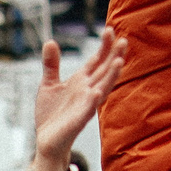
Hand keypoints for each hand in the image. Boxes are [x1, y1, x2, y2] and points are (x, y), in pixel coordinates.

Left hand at [33, 31, 127, 165]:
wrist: (46, 140)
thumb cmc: (51, 114)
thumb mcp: (48, 84)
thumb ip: (51, 64)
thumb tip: (50, 41)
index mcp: (81, 81)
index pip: (97, 61)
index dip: (104, 46)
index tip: (109, 30)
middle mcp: (87, 91)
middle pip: (105, 71)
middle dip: (114, 56)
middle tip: (124, 40)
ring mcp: (85, 105)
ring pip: (103, 88)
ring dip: (111, 76)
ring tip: (119, 61)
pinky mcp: (78, 120)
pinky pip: (88, 110)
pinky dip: (93, 101)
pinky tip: (97, 92)